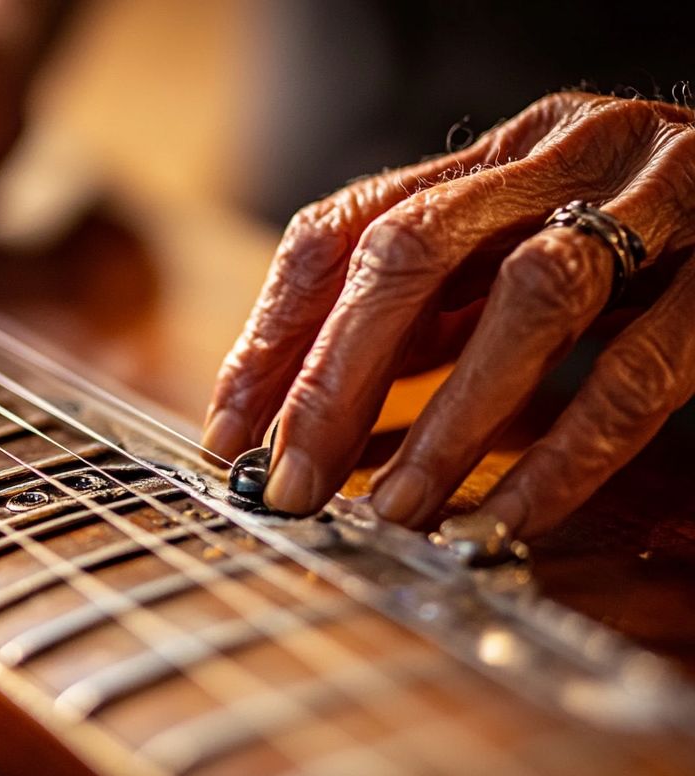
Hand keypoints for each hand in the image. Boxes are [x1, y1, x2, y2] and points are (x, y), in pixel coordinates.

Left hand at [204, 92, 694, 538]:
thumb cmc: (633, 248)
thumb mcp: (507, 264)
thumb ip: (423, 325)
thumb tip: (309, 432)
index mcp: (490, 154)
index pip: (342, 229)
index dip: (273, 333)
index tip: (229, 431)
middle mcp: (564, 152)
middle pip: (410, 253)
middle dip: (336, 379)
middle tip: (289, 482)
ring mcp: (661, 197)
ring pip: (529, 298)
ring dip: (446, 420)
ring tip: (389, 511)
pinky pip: (640, 371)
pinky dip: (563, 458)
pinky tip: (502, 519)